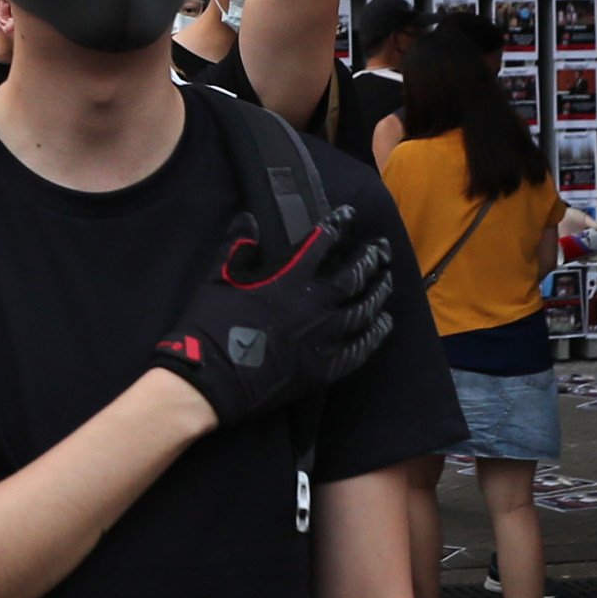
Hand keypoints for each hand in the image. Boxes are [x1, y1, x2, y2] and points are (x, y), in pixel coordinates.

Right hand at [149, 206, 393, 427]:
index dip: (339, 225)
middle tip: (381, 248)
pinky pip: (360, 348)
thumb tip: (248, 219)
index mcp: (289, 278)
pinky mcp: (324, 368)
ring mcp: (323, 338)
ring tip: (386, 279)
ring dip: (378, 292)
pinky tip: (383, 323)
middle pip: (355, 275)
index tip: (348, 216)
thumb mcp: (217, 279)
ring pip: (365, 309)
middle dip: (371, 257)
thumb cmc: (210, 328)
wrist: (211, 381)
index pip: (325, 241)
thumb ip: (236, 246)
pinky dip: (374, 334)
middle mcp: (315, 305)